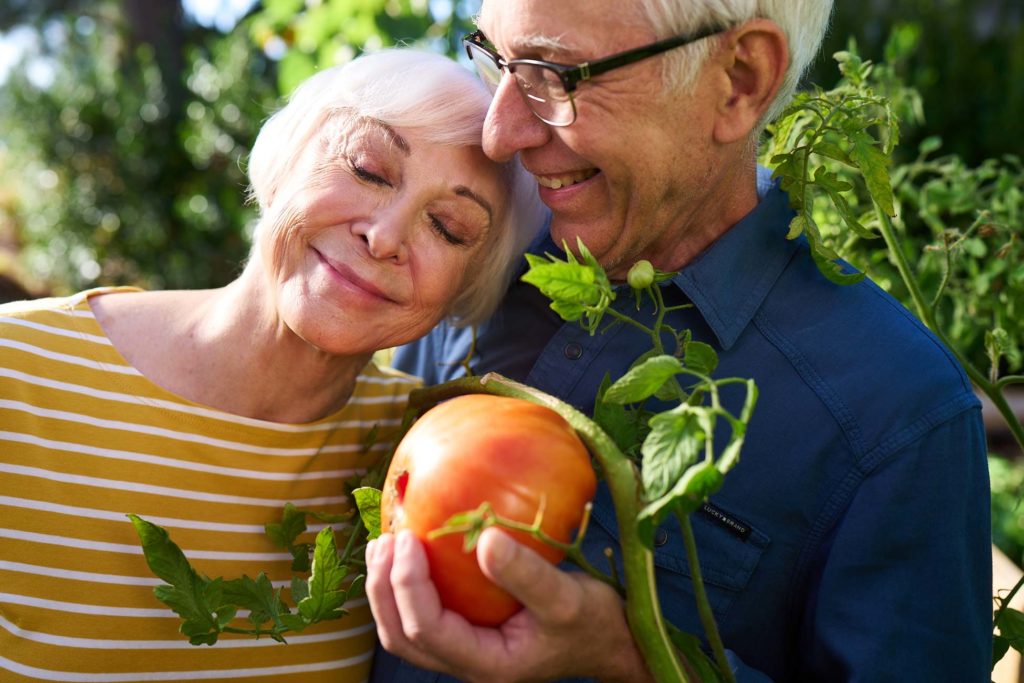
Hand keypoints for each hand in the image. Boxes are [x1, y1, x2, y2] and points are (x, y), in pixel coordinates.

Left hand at [365, 528, 653, 682]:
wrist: (611, 639)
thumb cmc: (593, 622)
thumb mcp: (565, 597)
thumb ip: (524, 574)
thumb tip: (483, 539)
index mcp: (486, 663)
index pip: (427, 630)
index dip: (407, 585)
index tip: (410, 539)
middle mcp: (468, 663)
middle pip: (402, 637)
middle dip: (384, 589)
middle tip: (386, 540)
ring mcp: (466, 650)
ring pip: (404, 631)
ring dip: (387, 589)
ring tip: (384, 544)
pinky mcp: (469, 632)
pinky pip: (423, 615)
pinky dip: (406, 587)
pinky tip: (411, 551)